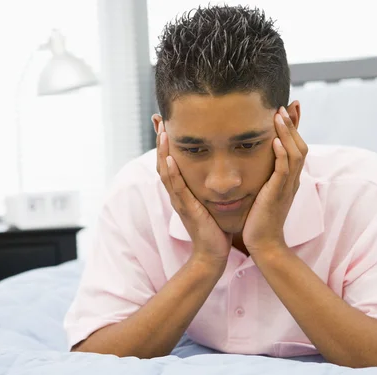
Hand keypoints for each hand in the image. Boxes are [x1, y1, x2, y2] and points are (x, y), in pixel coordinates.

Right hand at [156, 122, 232, 267]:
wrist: (213, 253)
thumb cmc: (215, 227)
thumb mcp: (209, 201)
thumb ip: (209, 186)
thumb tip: (218, 169)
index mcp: (182, 190)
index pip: (170, 161)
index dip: (166, 142)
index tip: (165, 121)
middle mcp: (177, 193)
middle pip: (162, 162)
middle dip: (160, 140)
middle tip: (158, 119)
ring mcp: (179, 201)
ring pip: (166, 172)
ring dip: (163, 151)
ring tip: (162, 131)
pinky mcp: (187, 209)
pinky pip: (177, 187)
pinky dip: (172, 171)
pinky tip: (170, 157)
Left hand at [242, 107, 308, 256]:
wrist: (264, 243)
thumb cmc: (259, 220)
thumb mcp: (263, 192)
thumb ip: (263, 177)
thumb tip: (254, 163)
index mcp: (288, 178)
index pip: (296, 146)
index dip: (295, 127)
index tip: (290, 107)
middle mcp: (292, 180)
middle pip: (300, 145)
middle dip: (294, 124)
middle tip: (287, 105)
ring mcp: (287, 186)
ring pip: (295, 153)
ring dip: (288, 133)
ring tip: (280, 115)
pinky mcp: (279, 193)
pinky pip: (284, 170)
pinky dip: (282, 154)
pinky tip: (276, 140)